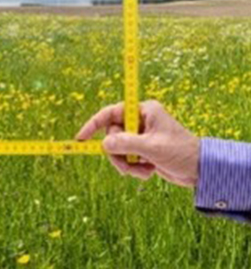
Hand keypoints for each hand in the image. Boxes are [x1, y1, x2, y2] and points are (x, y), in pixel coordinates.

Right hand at [76, 100, 199, 186]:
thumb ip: (126, 144)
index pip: (110, 113)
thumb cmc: (181, 152)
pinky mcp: (143, 150)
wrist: (201, 170)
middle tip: (127, 166)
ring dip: (127, 164)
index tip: (81, 138)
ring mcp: (141, 136)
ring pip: (117, 149)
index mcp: (143, 111)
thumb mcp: (152, 148)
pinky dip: (134, 168)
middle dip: (118, 154)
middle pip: (112, 135)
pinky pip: (126, 159)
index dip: (93, 124)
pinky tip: (148, 172)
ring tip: (143, 171)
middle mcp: (140, 121)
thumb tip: (103, 144)